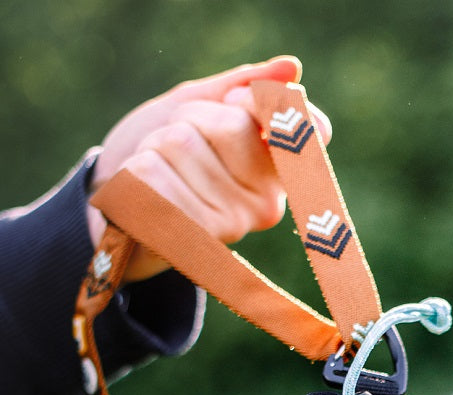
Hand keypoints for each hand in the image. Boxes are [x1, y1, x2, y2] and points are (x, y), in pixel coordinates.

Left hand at [86, 56, 331, 281]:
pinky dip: (133, 171)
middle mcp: (265, 206)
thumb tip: (291, 68)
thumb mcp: (198, 109)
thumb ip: (242, 87)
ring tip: (158, 174)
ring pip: (183, 143)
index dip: (263, 102)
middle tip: (176, 148)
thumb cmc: (161, 155)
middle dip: (190, 118)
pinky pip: (153, 170)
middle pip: (231, 123)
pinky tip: (142, 197)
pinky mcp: (192, 238)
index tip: (234, 100)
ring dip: (155, 145)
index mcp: (276, 175)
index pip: (305, 130)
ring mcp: (233, 224)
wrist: (117, 207)